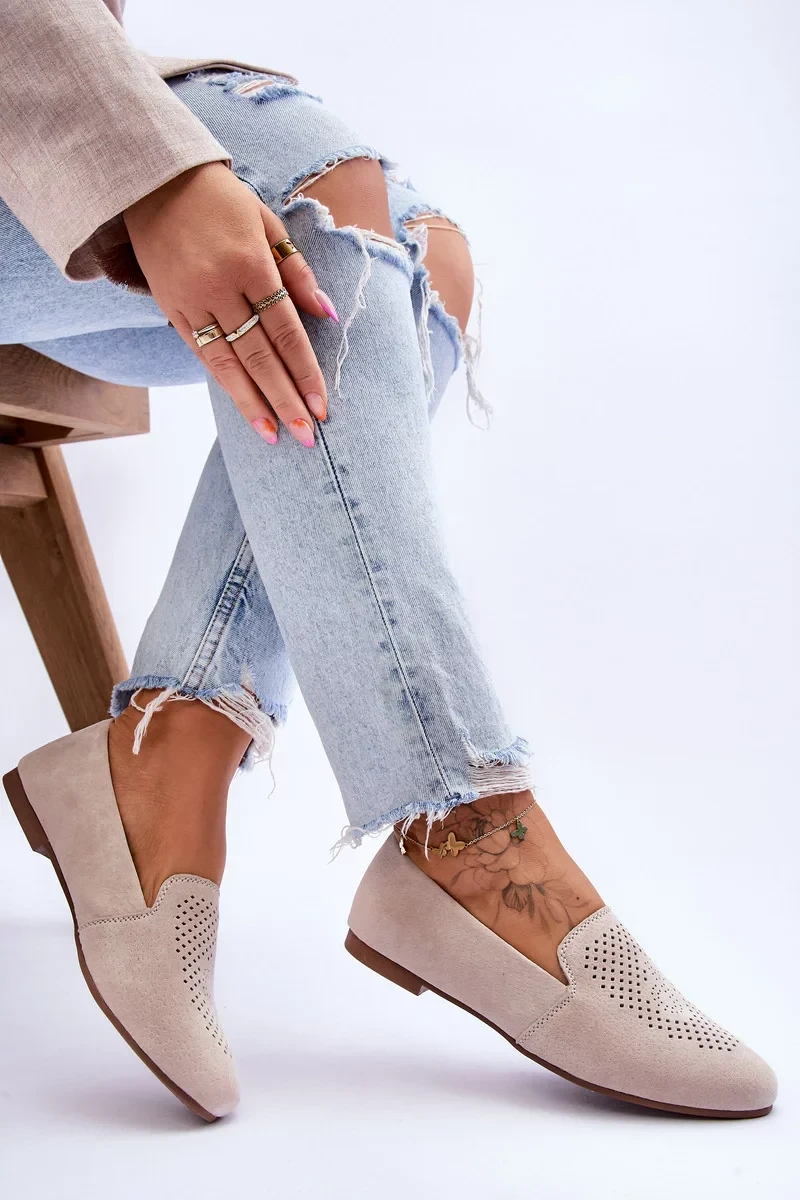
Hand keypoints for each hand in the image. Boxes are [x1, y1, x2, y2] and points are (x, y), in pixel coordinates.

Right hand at [123, 162, 338, 445]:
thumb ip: (297, 272)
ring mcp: (191, 300)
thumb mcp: (267, 223)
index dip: (305, 371)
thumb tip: (327, 315)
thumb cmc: (221, 199)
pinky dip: (225, 383)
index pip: (285, 330)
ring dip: (253, 404)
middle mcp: (220, 286)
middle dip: (285, 398)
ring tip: (275, 435)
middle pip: (259, 355)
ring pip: (228, 363)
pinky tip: (244, 407)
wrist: (154, 181)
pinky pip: (202, 353)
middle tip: (307, 435)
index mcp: (250, 263)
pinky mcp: (171, 308)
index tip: (322, 405)